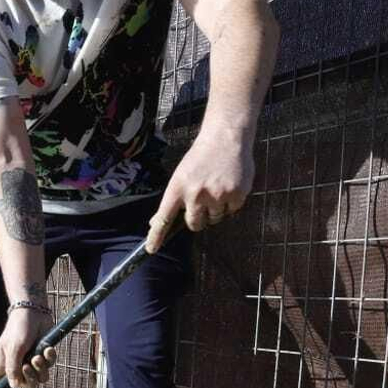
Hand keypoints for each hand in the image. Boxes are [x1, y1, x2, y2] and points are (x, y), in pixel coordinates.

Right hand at [0, 308, 57, 387]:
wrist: (34, 312)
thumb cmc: (19, 328)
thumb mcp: (14, 348)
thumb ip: (13, 367)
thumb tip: (14, 385)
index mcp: (3, 364)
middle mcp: (17, 365)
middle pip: (25, 385)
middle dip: (30, 379)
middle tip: (28, 366)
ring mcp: (31, 361)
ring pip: (40, 378)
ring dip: (41, 368)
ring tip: (38, 355)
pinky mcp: (43, 355)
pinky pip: (50, 366)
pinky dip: (49, 358)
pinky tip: (47, 348)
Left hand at [147, 129, 254, 252]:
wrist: (226, 137)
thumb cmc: (200, 158)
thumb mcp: (181, 175)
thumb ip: (172, 199)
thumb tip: (156, 222)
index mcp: (178, 187)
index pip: (163, 217)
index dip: (157, 236)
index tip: (151, 249)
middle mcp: (196, 193)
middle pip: (194, 225)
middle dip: (197, 219)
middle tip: (201, 202)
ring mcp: (217, 195)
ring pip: (214, 219)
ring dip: (215, 210)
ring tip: (216, 188)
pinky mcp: (236, 195)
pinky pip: (231, 212)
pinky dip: (230, 204)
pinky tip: (228, 185)